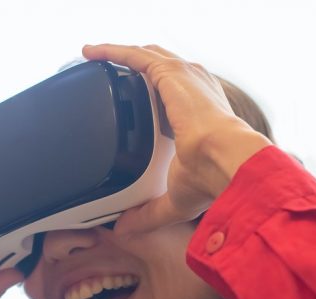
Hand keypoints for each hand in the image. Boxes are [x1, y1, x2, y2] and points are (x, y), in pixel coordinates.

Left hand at [82, 43, 271, 232]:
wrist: (223, 160)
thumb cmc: (212, 177)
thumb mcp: (174, 198)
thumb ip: (148, 212)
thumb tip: (126, 229)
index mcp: (201, 113)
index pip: (174, 96)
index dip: (152, 95)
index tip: (133, 102)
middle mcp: (195, 90)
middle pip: (159, 69)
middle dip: (133, 67)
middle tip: (106, 71)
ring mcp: (184, 77)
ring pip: (145, 57)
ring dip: (118, 54)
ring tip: (92, 55)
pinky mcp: (170, 72)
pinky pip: (134, 55)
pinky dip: (111, 51)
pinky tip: (91, 52)